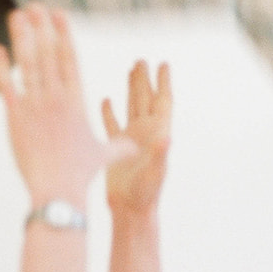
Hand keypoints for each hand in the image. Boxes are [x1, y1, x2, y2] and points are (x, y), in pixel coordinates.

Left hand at [0, 6, 134, 205]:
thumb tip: (137, 147)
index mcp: (76, 101)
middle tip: (35, 5)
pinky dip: (0, 66)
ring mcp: (35, 105)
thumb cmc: (81, 173)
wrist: (58, 189)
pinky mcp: (16, 117)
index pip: (69, 60)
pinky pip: (7, 86)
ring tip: (17, 14)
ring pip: (28, 64)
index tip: (58, 14)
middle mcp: (56, 97)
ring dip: (22, 37)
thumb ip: (120, 147)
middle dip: (42, 27)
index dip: (63, 34)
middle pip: (48, 54)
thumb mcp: (105, 155)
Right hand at [102, 61, 171, 214]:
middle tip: (142, 60)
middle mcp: (146, 133)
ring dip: (131, 89)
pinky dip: (109, 111)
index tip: (164, 64)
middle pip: (146, 99)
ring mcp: (132, 139)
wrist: (130, 211)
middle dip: (145, 80)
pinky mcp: (117, 148)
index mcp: (158, 134)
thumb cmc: (146, 195)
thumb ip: (160, 155)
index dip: (164, 83)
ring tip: (130, 69)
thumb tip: (167, 138)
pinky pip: (112, 124)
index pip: (163, 103)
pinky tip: (106, 99)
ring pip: (132, 106)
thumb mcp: (155, 173)